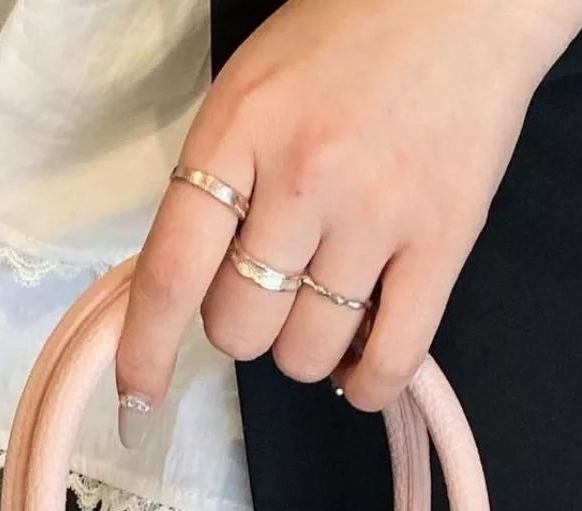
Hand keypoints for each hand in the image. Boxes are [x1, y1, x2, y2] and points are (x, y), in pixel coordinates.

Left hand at [116, 0, 581, 436]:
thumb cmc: (350, 37)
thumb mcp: (252, 92)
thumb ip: (218, 183)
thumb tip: (188, 289)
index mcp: (239, 130)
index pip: (171, 271)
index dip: (146, 352)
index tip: (137, 402)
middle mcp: (303, 176)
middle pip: (241, 327)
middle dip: (246, 325)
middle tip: (274, 287)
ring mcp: (377, 212)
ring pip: (308, 353)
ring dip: (306, 349)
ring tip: (326, 304)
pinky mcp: (444, 239)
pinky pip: (392, 358)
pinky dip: (368, 382)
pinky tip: (362, 363)